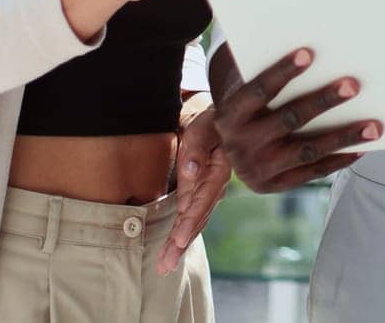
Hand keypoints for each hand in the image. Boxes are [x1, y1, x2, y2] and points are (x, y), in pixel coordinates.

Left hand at [157, 101, 229, 275]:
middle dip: (182, 243)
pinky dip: (181, 236)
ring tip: (164, 266)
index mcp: (219, 170)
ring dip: (179, 245)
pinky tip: (172, 252)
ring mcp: (207, 193)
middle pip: (198, 218)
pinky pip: (190, 218)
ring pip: (194, 223)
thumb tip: (190, 170)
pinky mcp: (198, 195)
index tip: (179, 239)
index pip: (204, 199)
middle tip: (166, 264)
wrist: (214, 120)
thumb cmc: (208, 121)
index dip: (191, 220)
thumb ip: (197, 147)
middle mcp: (215, 186)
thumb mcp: (203, 127)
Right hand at [215, 47, 379, 192]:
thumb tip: (315, 50)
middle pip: (289, 119)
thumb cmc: (251, 106)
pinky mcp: (274, 185)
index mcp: (230, 114)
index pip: (259, 90)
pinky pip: (313, 172)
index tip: (308, 53)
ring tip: (374, 126)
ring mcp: (257, 169)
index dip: (282, 72)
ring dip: (343, 137)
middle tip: (354, 85)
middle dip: (324, 101)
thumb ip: (269, 75)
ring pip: (307, 150)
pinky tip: (362, 147)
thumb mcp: (246, 90)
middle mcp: (240, 144)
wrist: (228, 148)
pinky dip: (339, 159)